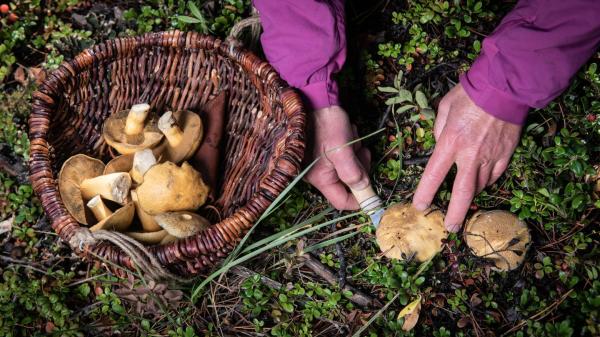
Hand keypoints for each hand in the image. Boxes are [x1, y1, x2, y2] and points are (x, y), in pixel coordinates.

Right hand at [305, 106, 370, 209]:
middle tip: (362, 151)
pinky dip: (351, 147)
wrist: (317, 100)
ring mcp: (322, 164)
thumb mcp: (343, 149)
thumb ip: (353, 172)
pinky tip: (348, 134)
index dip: (359, 199)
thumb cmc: (328, 124)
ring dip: (356, 154)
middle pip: (348, 183)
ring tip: (352, 138)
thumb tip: (364, 188)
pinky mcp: (327, 154)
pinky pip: (346, 158)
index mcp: (320, 178)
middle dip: (359, 167)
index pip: (341, 202)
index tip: (374, 191)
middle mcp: (318, 174)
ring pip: (350, 169)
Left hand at [412, 84, 521, 231]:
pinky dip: (486, 182)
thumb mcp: (444, 108)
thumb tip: (440, 145)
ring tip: (462, 205)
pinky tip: (480, 184)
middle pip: (462, 193)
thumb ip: (439, 131)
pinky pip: (494, 176)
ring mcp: (490, 156)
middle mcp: (470, 154)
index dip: (425, 193)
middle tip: (450, 228)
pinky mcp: (506, 154)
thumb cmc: (470, 94)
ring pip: (480, 186)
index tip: (420, 206)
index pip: (434, 175)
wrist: (504, 87)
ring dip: (470, 198)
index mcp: (451, 142)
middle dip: (455, 213)